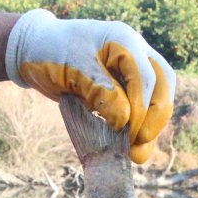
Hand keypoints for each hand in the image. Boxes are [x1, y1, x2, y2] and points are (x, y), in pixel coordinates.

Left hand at [5, 9, 174, 163]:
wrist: (35, 53)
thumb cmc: (52, 54)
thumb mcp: (74, 69)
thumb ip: (101, 92)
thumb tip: (125, 121)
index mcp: (124, 41)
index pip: (145, 77)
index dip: (142, 108)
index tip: (129, 134)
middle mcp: (136, 54)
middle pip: (162, 85)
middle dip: (155, 117)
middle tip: (140, 143)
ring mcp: (134, 71)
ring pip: (158, 98)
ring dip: (152, 128)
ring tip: (137, 156)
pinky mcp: (127, 89)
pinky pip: (144, 110)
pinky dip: (141, 131)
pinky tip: (134, 151)